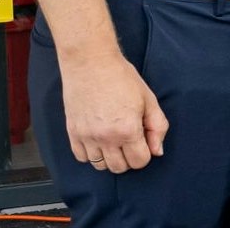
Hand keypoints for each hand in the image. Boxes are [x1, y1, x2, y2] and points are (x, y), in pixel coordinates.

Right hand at [60, 50, 167, 172]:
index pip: (140, 161)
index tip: (143, 140)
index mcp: (127, 130)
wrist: (90, 62)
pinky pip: (81, 157)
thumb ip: (157, 127)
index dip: (145, 153)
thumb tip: (157, 151)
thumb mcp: (148, 99)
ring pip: (100, 166)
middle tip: (130, 139)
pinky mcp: (72, 132)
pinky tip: (98, 138)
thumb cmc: (121, 77)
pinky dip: (91, 153)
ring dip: (110, 157)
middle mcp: (106, 138)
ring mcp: (86, 137)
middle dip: (129, 157)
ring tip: (114, 139)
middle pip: (119, 168)